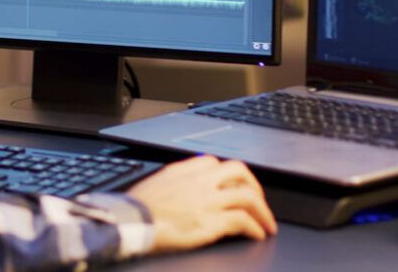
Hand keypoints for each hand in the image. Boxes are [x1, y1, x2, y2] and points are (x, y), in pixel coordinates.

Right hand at [127, 155, 276, 253]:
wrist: (131, 222)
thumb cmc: (137, 209)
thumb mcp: (155, 184)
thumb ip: (174, 181)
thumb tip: (181, 187)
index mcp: (184, 170)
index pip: (215, 162)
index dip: (230, 175)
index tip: (235, 186)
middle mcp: (199, 181)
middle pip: (238, 171)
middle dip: (254, 186)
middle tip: (259, 201)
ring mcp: (207, 200)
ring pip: (247, 197)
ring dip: (262, 211)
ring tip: (266, 224)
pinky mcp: (211, 222)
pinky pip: (243, 221)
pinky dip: (254, 228)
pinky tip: (256, 235)